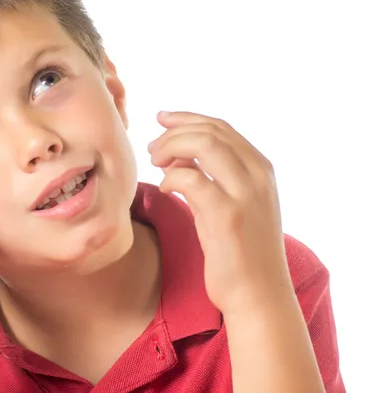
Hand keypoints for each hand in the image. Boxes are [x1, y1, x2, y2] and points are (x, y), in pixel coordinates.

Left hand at [148, 111, 290, 313]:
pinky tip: (165, 189)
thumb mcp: (231, 204)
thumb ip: (211, 176)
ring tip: (155, 162)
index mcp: (261, 169)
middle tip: (152, 148)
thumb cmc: (240, 251)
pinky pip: (190, 178)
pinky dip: (171, 178)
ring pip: (203, 144)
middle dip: (174, 132)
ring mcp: (244, 193)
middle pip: (210, 131)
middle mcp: (258, 175)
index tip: (163, 119)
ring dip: (171, 147)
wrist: (258, 293)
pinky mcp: (227, 215)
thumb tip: (179, 155)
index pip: (221, 127)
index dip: (187, 118)